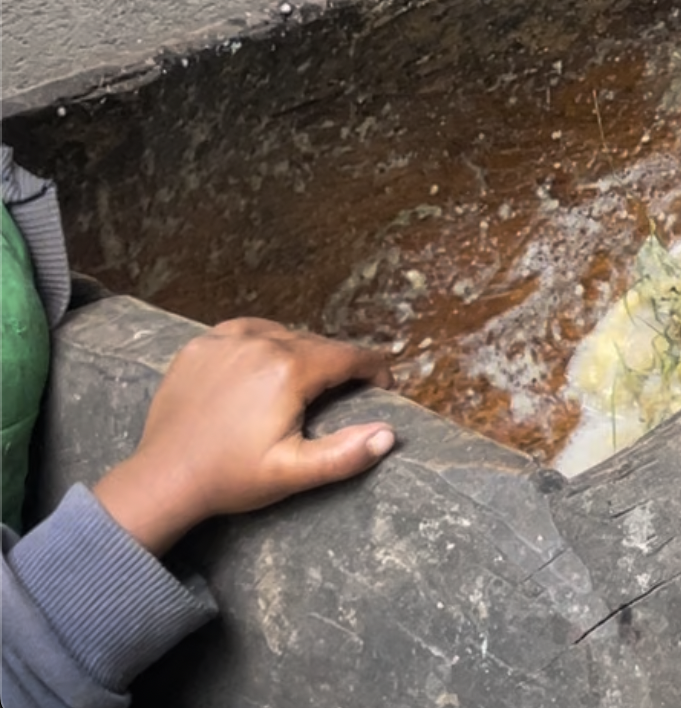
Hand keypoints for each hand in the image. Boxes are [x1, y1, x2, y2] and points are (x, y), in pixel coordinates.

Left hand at [91, 319, 394, 555]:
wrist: (163, 478)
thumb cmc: (230, 477)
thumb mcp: (293, 473)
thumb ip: (345, 454)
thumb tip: (389, 434)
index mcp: (290, 370)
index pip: (350, 355)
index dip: (374, 370)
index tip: (381, 387)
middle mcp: (261, 343)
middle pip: (318, 343)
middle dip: (335, 366)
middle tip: (337, 396)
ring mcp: (226, 340)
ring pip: (283, 333)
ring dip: (300, 352)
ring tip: (299, 382)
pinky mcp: (200, 346)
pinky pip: (246, 331)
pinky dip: (262, 343)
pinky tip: (261, 364)